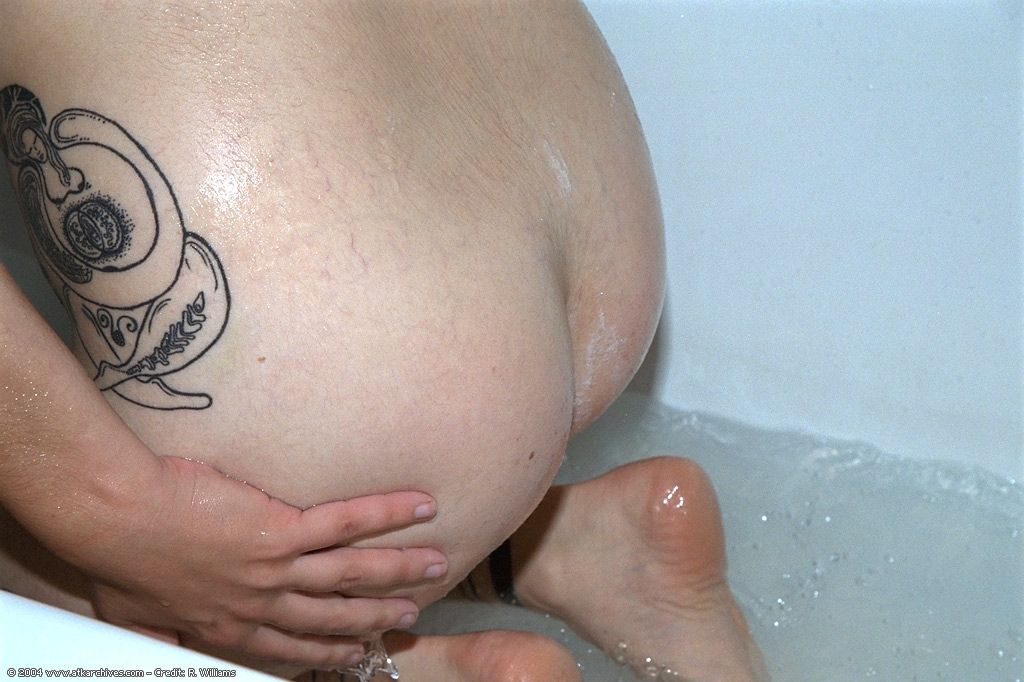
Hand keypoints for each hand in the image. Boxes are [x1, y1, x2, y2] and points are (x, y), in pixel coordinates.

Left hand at [82, 456, 445, 668]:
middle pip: (332, 616)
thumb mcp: (133, 615)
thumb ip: (159, 634)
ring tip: (434, 562)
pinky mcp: (283, 530)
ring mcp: (277, 568)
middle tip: (412, 613)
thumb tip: (163, 647)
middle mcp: (261, 602)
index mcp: (228, 623)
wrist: (116, 517)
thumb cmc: (117, 559)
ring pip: (351, 573)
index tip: (357, 651)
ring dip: (398, 570)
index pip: (288, 645)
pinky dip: (387, 514)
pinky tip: (420, 504)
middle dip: (377, 616)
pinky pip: (346, 522)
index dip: (327, 652)